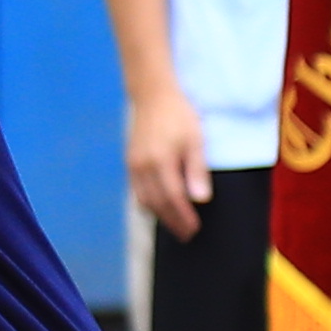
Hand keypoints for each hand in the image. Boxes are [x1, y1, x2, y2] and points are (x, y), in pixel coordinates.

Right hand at [125, 81, 212, 237]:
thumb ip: (197, 170)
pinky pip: (137, 191)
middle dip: (172, 222)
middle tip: (187, 235)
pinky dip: (148, 204)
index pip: (174, 198)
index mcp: (161, 161)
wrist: (152, 95)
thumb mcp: (195, 140)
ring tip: (175, 225)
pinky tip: (159, 207)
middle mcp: (143, 167)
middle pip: (157, 204)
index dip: (184, 216)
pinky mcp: (130, 162)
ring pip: (144, 200)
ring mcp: (133, 165)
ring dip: (160, 216)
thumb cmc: (179, 115)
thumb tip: (200, 199)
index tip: (195, 229)